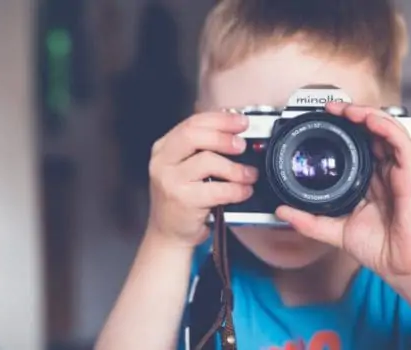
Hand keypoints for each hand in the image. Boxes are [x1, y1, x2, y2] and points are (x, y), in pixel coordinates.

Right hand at [147, 112, 258, 247]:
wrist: (168, 233)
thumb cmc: (181, 199)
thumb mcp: (183, 167)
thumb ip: (201, 147)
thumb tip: (232, 127)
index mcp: (164, 148)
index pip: (192, 123)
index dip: (220, 119)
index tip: (240, 121)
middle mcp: (162, 162)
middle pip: (194, 135)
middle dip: (224, 137)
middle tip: (242, 145)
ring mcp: (170, 181)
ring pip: (208, 161)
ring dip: (235, 168)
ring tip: (248, 174)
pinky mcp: (183, 200)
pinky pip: (218, 189)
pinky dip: (236, 189)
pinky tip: (243, 191)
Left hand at [275, 102, 410, 280]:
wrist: (402, 267)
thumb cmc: (379, 249)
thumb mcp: (334, 230)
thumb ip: (308, 221)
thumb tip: (281, 211)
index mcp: (370, 181)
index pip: (358, 146)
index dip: (342, 130)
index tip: (322, 121)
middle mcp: (385, 172)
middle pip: (371, 132)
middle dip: (351, 115)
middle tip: (330, 109)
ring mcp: (399, 171)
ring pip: (386, 130)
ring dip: (365, 114)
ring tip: (344, 109)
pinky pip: (400, 141)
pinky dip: (384, 126)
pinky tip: (368, 120)